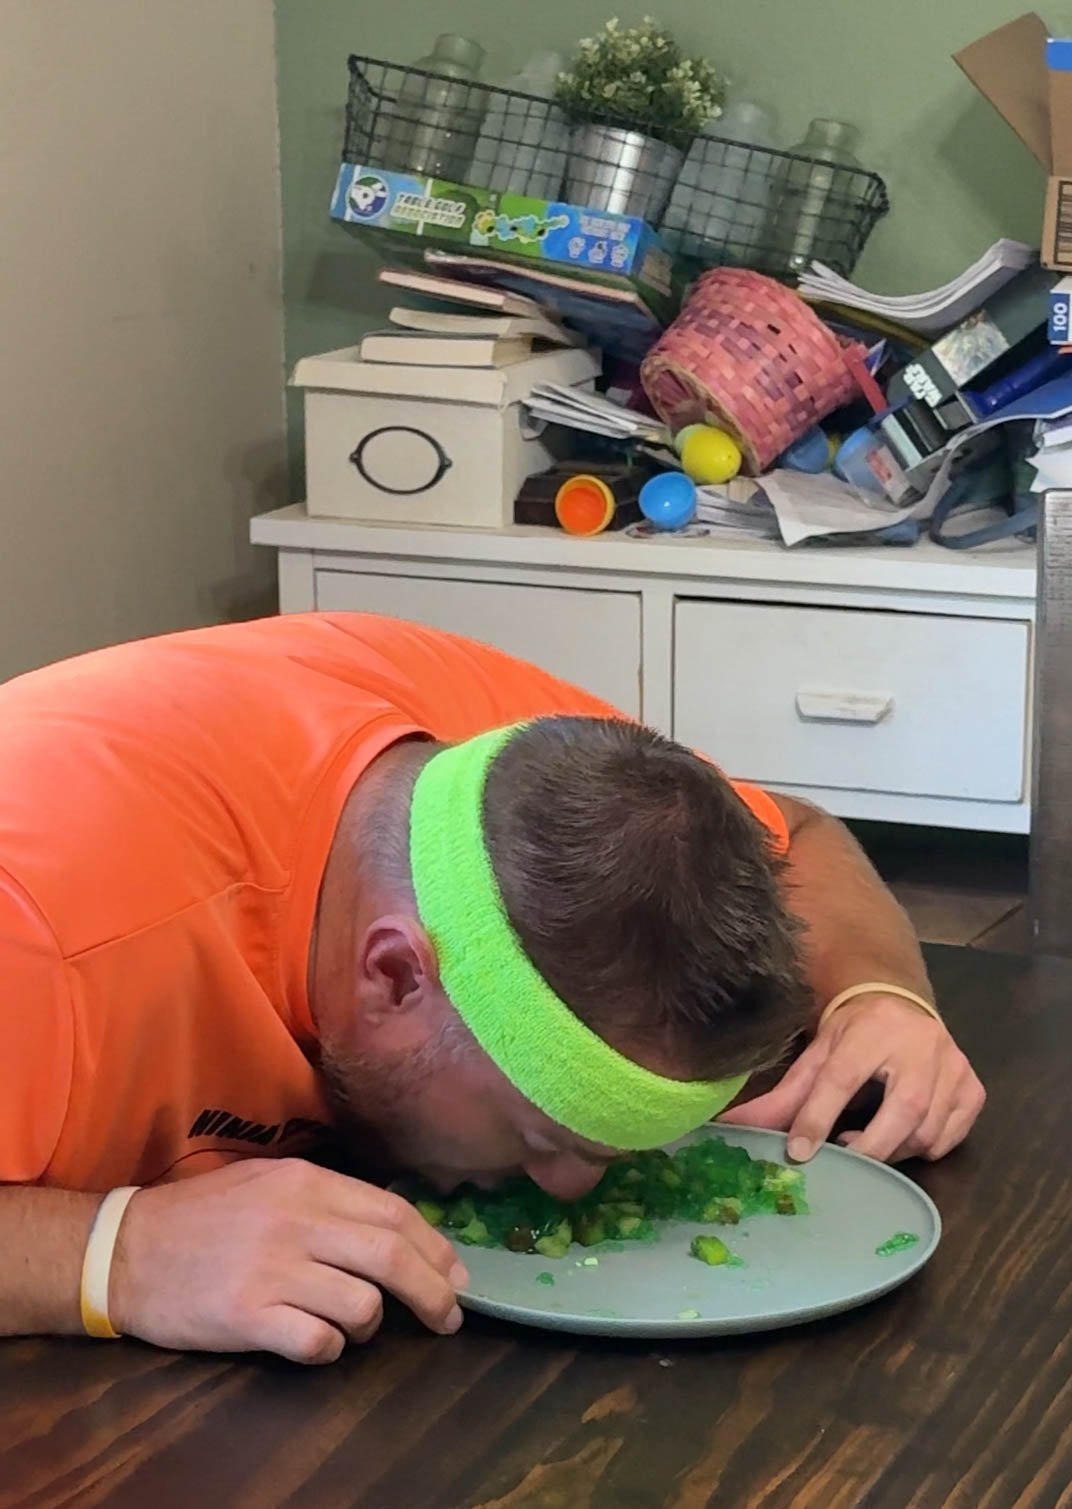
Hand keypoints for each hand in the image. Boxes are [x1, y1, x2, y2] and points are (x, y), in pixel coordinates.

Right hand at [110, 1159, 467, 1363]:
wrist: (123, 1249)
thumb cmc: (202, 1217)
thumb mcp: (268, 1184)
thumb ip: (328, 1200)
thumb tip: (395, 1230)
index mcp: (306, 1182)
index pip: (394, 1213)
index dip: (436, 1248)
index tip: (456, 1276)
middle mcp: (296, 1220)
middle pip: (392, 1256)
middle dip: (434, 1293)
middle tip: (447, 1319)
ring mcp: (273, 1269)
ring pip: (362, 1305)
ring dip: (371, 1325)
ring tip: (353, 1327)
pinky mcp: (248, 1316)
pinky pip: (318, 1343)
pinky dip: (329, 1350)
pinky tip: (315, 1342)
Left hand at [719, 995, 985, 1163]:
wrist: (898, 1006)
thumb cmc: (851, 1034)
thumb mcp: (815, 1055)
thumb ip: (781, 1096)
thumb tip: (732, 1125)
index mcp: (871, 1028)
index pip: (843, 1077)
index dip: (818, 1117)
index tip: (799, 1151)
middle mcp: (920, 1043)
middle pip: (902, 1110)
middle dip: (869, 1147)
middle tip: (843, 1161)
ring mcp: (953, 1065)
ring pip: (928, 1129)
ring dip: (894, 1150)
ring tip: (866, 1145)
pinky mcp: (973, 1086)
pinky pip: (952, 1135)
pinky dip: (925, 1148)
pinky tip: (900, 1138)